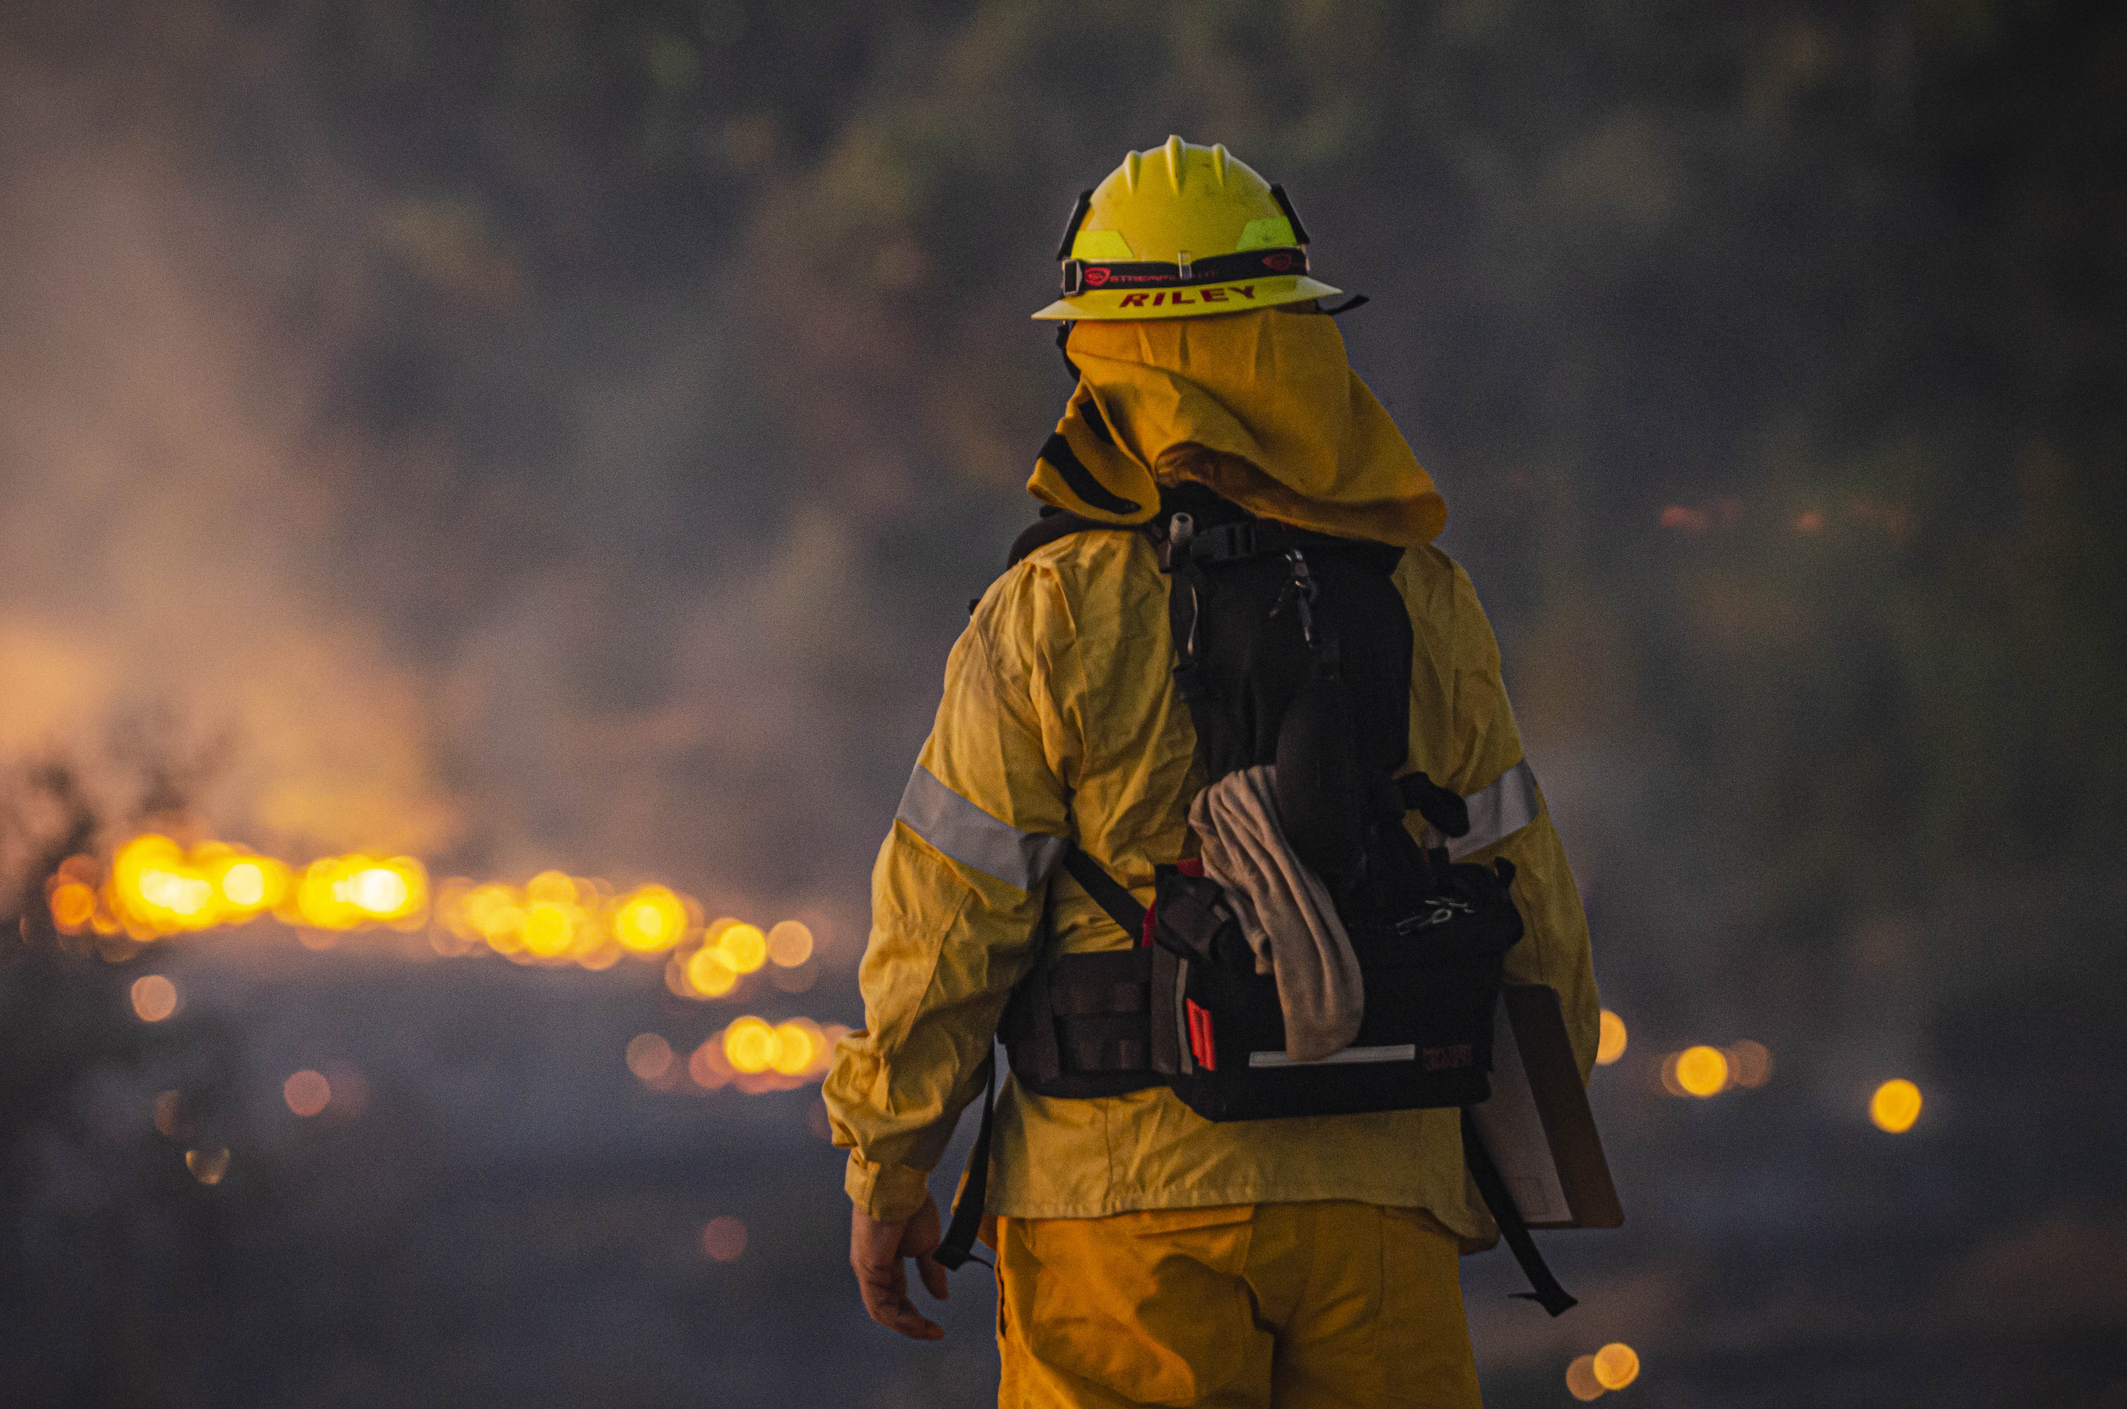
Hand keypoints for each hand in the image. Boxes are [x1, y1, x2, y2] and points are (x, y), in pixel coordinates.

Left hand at [850, 1195, 948, 1340]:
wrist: (898, 1185)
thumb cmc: (910, 1205)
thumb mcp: (927, 1244)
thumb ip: (931, 1270)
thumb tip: (941, 1295)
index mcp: (885, 1260)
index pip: (897, 1295)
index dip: (914, 1313)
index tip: (936, 1323)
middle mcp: (871, 1268)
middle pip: (888, 1307)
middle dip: (911, 1323)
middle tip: (932, 1332)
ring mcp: (867, 1270)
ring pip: (882, 1311)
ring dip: (906, 1326)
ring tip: (927, 1332)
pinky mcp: (867, 1270)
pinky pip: (879, 1305)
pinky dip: (898, 1318)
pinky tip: (916, 1324)